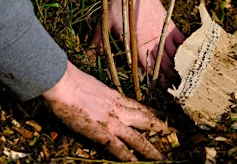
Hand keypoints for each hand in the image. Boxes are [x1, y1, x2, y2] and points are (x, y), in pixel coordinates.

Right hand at [42, 61, 170, 160]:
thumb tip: (100, 99)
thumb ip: (101, 95)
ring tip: (162, 158)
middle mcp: (119, 109)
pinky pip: (118, 148)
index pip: (140, 106)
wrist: (63, 82)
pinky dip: (129, 157)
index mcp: (116, 97)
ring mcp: (112, 122)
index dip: (153, 113)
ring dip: (151, 149)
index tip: (163, 116)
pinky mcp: (101, 132)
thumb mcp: (93, 86)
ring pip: (138, 138)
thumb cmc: (72, 80)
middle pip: (146, 120)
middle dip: (160, 128)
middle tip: (173, 134)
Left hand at [92, 0, 185, 85]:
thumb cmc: (118, 5)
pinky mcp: (170, 25)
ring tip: (186, 81)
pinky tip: (191, 60)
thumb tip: (85, 58)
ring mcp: (164, 33)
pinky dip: (187, 51)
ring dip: (181, 69)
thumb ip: (96, 43)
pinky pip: (183, 41)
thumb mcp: (104, 24)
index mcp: (138, 45)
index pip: (149, 69)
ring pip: (176, 56)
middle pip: (166, 66)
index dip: (156, 82)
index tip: (162, 93)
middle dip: (171, 80)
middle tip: (177, 92)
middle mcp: (153, 42)